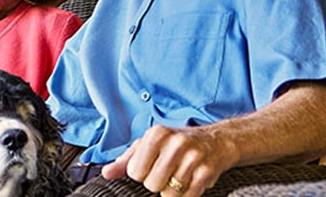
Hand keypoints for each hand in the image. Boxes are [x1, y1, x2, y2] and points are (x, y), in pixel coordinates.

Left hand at [100, 125, 238, 196]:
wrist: (218, 141)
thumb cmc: (179, 143)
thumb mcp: (151, 144)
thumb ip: (127, 159)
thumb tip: (107, 172)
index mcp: (157, 134)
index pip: (135, 171)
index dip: (142, 174)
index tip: (152, 166)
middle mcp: (176, 143)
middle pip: (152, 184)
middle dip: (158, 183)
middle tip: (168, 172)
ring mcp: (193, 158)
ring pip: (169, 193)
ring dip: (173, 190)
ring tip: (180, 176)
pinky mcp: (206, 172)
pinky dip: (187, 194)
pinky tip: (191, 181)